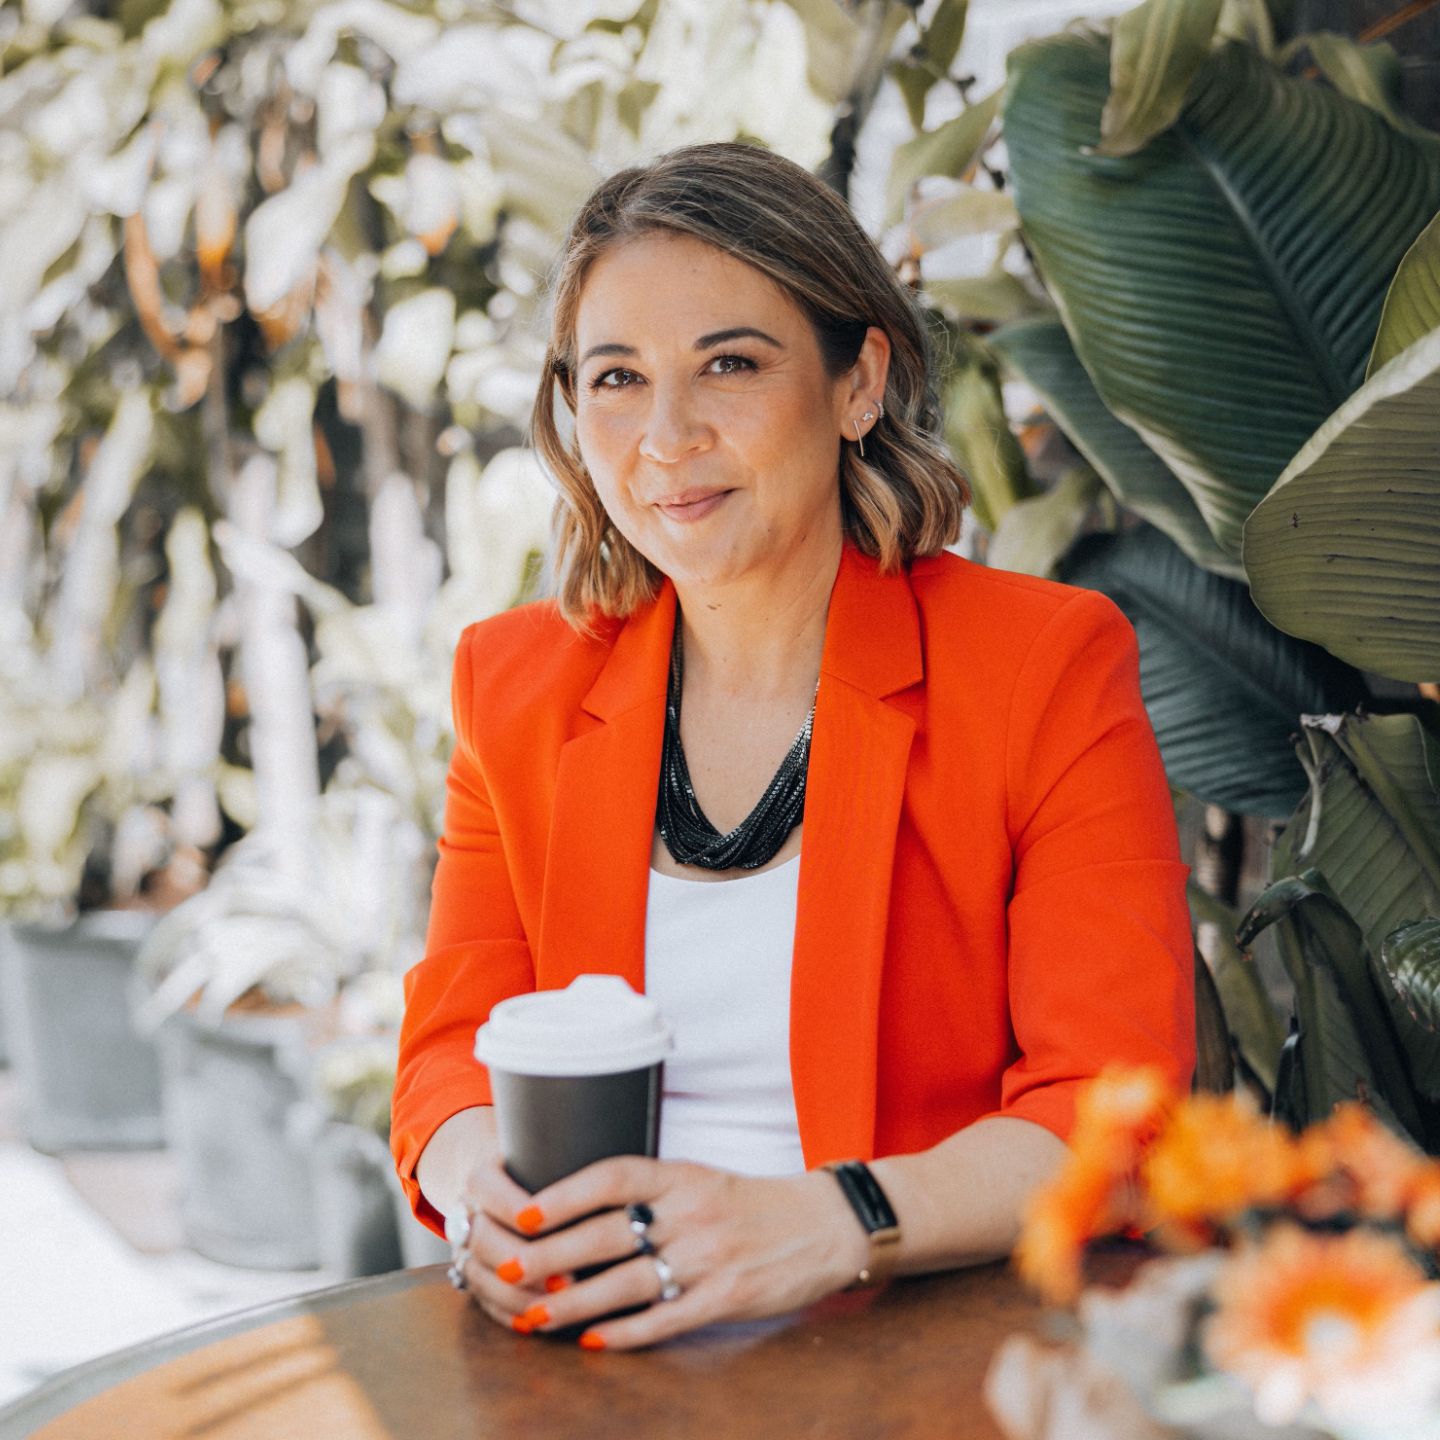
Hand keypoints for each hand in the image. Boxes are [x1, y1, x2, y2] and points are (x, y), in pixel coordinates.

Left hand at [451, 1153, 869, 1350]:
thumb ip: (650, 1192)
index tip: (523, 1211)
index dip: (565, 1192)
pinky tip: (593, 1342)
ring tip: (534, 1317)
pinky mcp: (728, 1296)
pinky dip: (626, 1332)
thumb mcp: (700, 1179)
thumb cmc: (750, 1203)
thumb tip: (579, 1211)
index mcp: (682, 1175)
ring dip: (574, 1304)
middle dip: (550, 1256)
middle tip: (506, 1270)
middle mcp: (692, 1211)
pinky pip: (667, 1318)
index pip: (614, 1175)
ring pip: (628, 1282)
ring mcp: (710, 1256)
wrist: (826, 1223)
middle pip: (607, 1234)